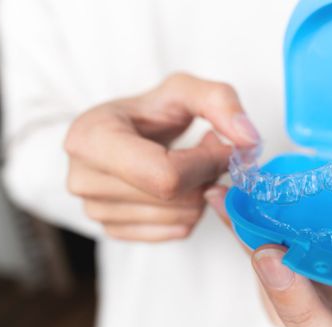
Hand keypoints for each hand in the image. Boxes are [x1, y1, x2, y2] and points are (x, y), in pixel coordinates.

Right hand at [65, 73, 258, 241]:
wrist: (120, 133)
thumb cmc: (148, 112)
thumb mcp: (182, 90)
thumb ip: (220, 101)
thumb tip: (248, 141)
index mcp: (91, 139)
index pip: (166, 175)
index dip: (207, 164)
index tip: (223, 147)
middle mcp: (83, 180)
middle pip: (175, 199)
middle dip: (206, 175)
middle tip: (204, 150)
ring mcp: (94, 211)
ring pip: (180, 219)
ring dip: (200, 192)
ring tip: (189, 164)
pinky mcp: (112, 230)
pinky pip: (175, 232)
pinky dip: (189, 210)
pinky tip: (180, 186)